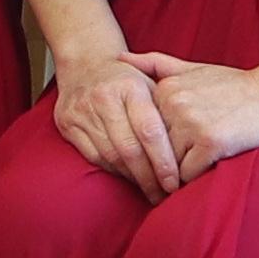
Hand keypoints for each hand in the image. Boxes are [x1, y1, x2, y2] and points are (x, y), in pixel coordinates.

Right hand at [49, 52, 182, 194]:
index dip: (163, 162)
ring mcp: (82, 111)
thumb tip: (190, 150)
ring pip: (111, 156)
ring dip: (132, 177)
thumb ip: (167, 110)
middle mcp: (103, 97)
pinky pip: (94, 157)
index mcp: (130, 86)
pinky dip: (114, 169)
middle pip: (129, 149)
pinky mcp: (68, 124)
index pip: (150, 131)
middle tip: (163, 195)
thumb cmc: (127, 79)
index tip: (174, 183)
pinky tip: (127, 174)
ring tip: (149, 189)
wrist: (85, 63)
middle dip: (148, 177)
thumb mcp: (151, 82)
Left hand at [131, 52, 258, 172]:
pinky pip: (187, 174)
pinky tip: (199, 180)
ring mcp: (192, 123)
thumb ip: (156, 64)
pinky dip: (191, 182)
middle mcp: (174, 105)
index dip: (147, 148)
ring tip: (177, 184)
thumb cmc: (235, 85)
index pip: (142, 130)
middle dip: (155, 166)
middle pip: (152, 149)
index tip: (148, 161)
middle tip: (155, 184)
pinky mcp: (211, 142)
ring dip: (173, 177)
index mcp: (166, 90)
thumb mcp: (194, 68)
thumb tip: (119, 58)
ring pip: (167, 164)